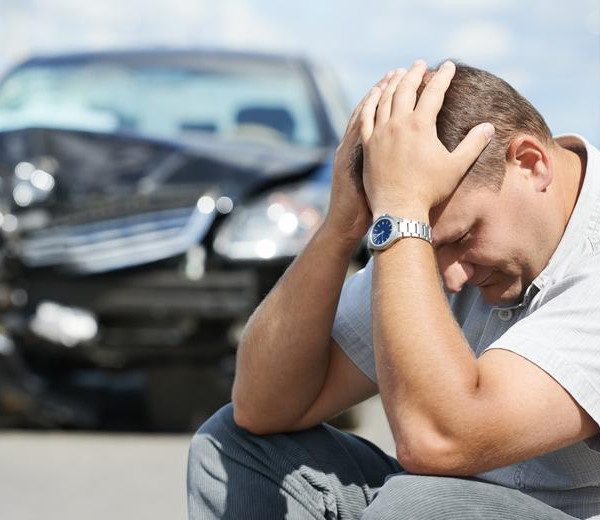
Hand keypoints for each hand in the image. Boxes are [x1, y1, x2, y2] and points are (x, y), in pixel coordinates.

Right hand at [323, 71, 395, 243]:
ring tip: (391, 77)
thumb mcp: (373, 181)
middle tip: (401, 69)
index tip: (403, 79)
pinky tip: (376, 101)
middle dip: (386, 88)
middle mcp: (355, 146)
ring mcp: (349, 152)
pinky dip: (364, 115)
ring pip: (362, 116)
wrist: (345, 225)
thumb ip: (387, 163)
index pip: (376, 116)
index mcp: (362, 149)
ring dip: (377, 95)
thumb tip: (409, 153)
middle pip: (371, 109)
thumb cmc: (364, 208)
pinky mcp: (348, 161)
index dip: (388, 97)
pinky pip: (356, 132)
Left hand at [361, 60, 494, 219]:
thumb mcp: (456, 167)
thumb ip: (473, 144)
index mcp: (420, 126)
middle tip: (420, 63)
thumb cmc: (429, 190)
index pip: (433, 92)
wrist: (399, 210)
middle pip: (405, 89)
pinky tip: (375, 94)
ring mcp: (379, 133)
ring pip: (384, 99)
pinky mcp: (367, 144)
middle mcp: (398, 124)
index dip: (442, 77)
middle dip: (414, 73)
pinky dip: (371, 101)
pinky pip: (366, 116)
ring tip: (397, 72)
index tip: (448, 66)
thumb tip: (489, 127)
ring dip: (392, 82)